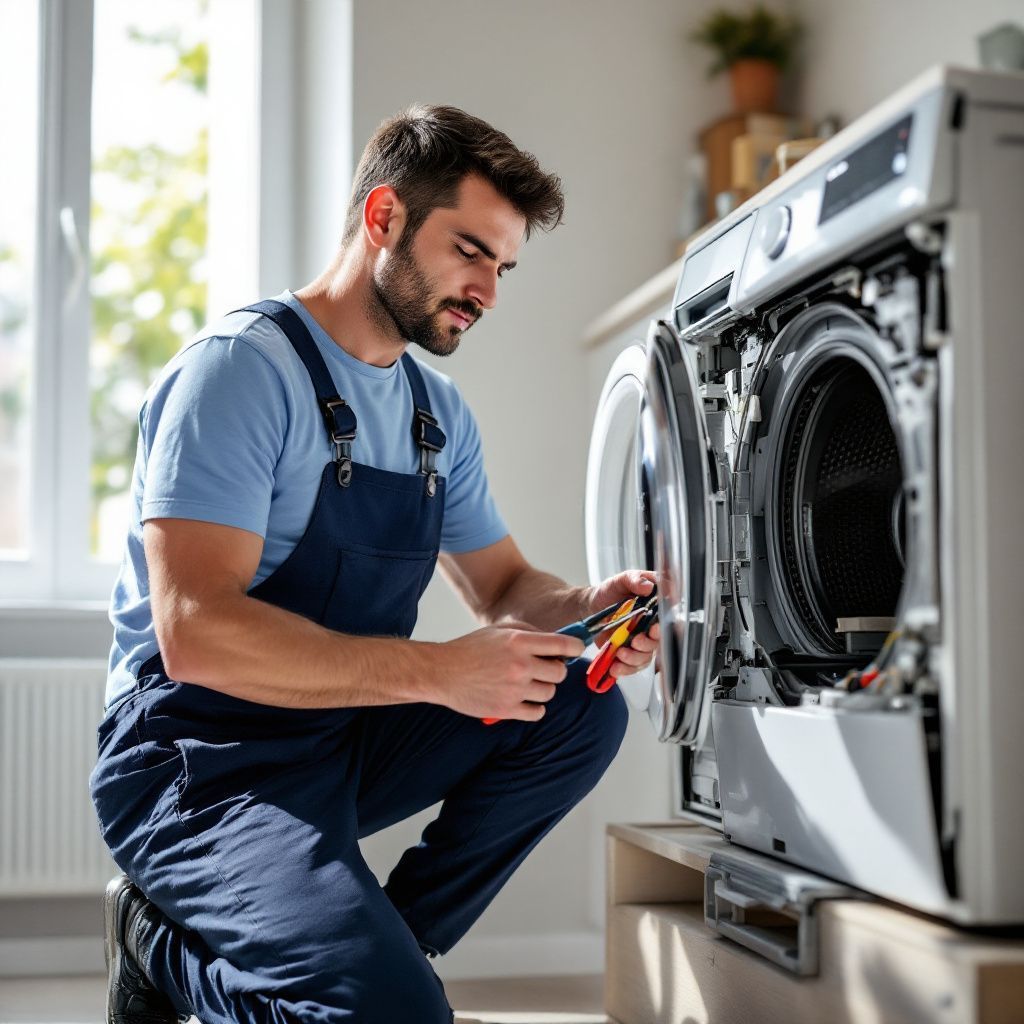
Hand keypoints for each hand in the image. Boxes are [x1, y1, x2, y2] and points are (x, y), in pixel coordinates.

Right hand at [435, 624, 584, 721]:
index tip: (576, 650)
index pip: (563, 645)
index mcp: (519, 642)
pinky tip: (524, 700)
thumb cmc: (470, 649)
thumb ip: (529, 632)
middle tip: (543, 669)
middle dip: (555, 670)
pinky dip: (535, 707)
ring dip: (543, 688)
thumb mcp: (500, 630)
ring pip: (550, 693)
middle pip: (560, 672)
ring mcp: (514, 689)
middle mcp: (520, 665)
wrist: (442, 672)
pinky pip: (537, 712)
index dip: (576, 647)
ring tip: (527, 684)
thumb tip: (556, 641)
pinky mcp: (507, 709)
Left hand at [586, 569, 659, 679]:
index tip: (653, 628)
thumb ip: (635, 579)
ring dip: (634, 659)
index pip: (667, 621)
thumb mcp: (621, 580)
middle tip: (635, 641)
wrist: (591, 606)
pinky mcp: (627, 653)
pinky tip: (615, 666)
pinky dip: (624, 669)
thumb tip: (648, 586)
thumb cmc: (610, 591)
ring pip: (645, 657)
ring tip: (621, 653)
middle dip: (647, 645)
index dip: (662, 627)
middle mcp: (650, 627)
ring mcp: (639, 642)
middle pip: (657, 642)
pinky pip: (631, 666)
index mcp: (654, 609)